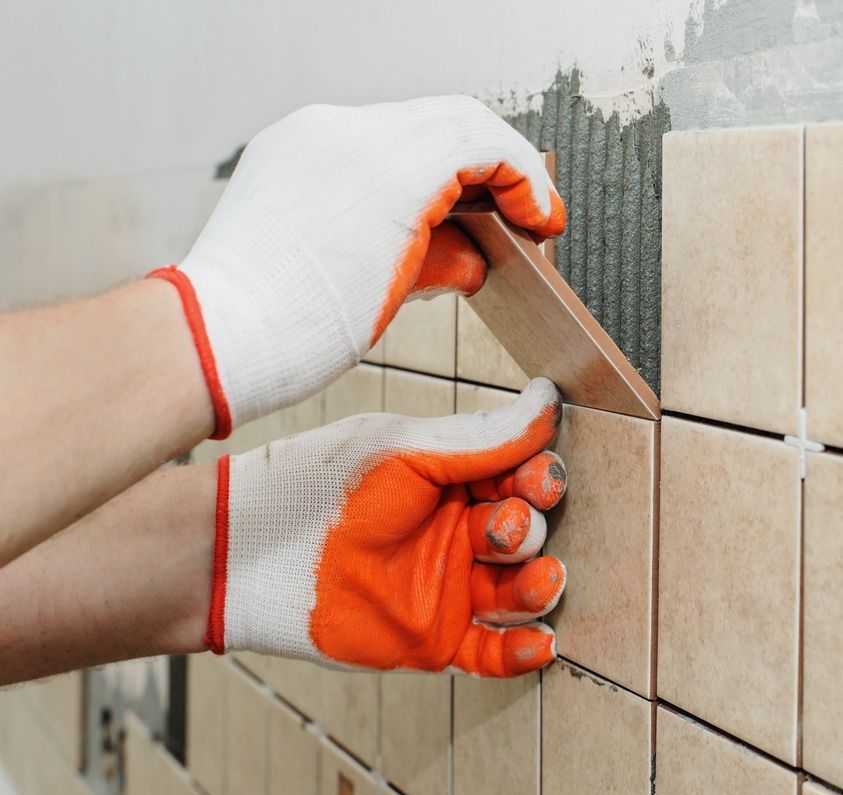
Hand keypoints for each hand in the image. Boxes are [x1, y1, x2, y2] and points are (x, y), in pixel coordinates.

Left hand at [151, 96, 565, 436]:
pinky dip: (401, 165)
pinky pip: (364, 139)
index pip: (483, 144)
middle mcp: (347, 134)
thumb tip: (469, 257)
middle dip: (495, 166)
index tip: (540, 217)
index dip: (526, 181)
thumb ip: (443, 261)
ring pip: (409, 124)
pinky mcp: (289, 147)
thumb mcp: (391, 300)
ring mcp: (312, 134)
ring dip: (448, 163)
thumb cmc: (292, 336)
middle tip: (516, 210)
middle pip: (452, 121)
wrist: (215, 338)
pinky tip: (411, 206)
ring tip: (466, 213)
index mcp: (386, 170)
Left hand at [208, 378, 567, 677]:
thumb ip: (480, 439)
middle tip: (502, 526)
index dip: (539, 479)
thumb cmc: (322, 486)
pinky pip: (493, 651)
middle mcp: (454, 532)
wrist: (254, 551)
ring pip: (518, 591)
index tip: (540, 478)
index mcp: (449, 480)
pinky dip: (522, 649)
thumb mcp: (405, 452)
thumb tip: (547, 402)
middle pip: (525, 532)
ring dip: (538, 584)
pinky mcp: (434, 638)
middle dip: (526, 528)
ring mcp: (448, 586)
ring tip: (535, 576)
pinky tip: (541, 640)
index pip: (518, 477)